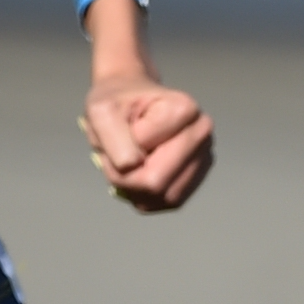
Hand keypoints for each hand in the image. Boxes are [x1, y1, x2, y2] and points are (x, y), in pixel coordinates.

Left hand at [82, 74, 213, 212]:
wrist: (128, 101)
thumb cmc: (116, 103)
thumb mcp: (101, 111)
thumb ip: (114, 137)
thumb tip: (132, 165)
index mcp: (184, 109)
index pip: (142, 158)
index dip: (118, 153)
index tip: (117, 131)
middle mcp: (201, 134)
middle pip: (157, 183)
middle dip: (125, 175)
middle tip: (117, 152)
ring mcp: (202, 157)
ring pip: (164, 197)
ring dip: (135, 187)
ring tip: (129, 159)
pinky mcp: (196, 177)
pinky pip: (167, 202)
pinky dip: (146, 194)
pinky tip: (139, 171)